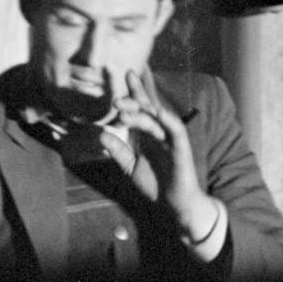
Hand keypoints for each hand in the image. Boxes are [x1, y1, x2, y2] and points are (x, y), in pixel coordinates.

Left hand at [100, 70, 216, 238]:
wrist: (174, 205)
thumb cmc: (156, 184)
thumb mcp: (130, 166)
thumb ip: (118, 150)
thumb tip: (101, 134)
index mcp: (148, 133)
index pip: (140, 108)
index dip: (133, 92)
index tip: (122, 76)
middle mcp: (160, 132)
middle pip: (149, 107)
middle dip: (136, 95)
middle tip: (121, 86)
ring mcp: (171, 138)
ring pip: (157, 117)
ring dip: (141, 110)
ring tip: (123, 106)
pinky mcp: (181, 148)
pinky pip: (176, 130)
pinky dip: (168, 120)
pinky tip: (158, 112)